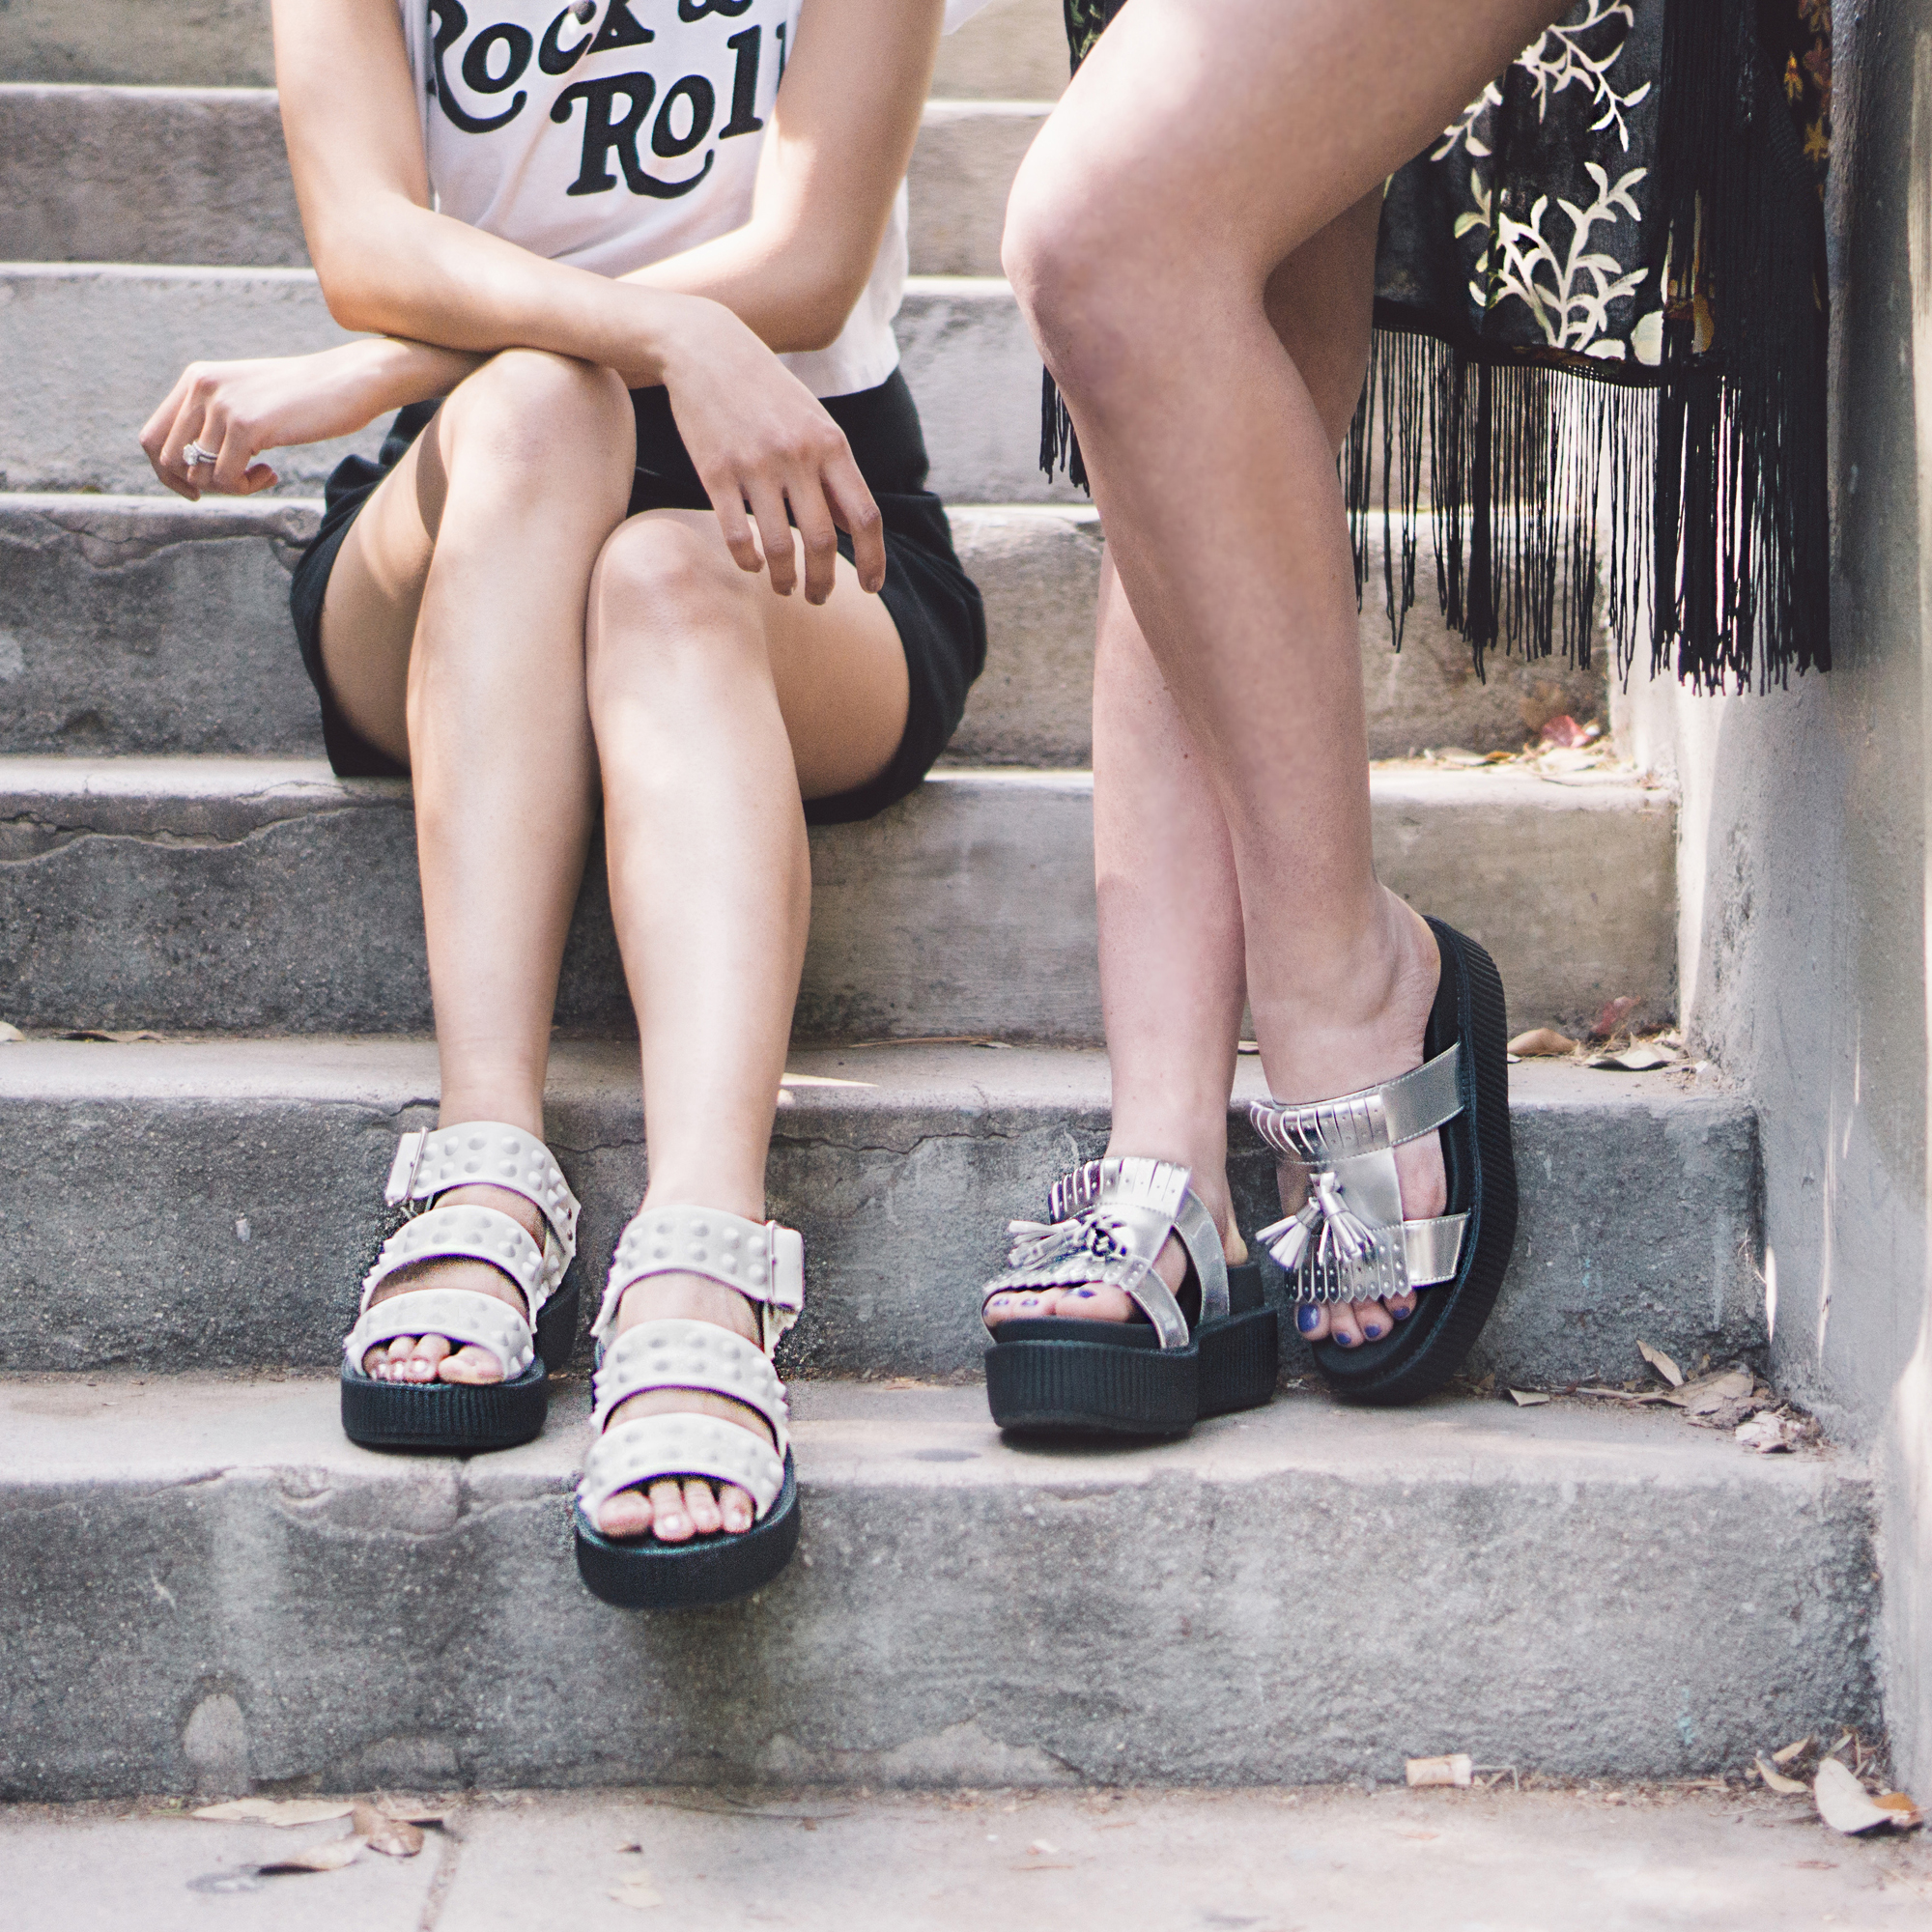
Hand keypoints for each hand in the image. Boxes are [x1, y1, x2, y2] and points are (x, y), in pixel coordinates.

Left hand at [138, 344, 411, 500]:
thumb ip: (216, 421)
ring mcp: (222, 405)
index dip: (167, 473)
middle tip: (234, 484)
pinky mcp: (246, 425)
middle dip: (197, 484)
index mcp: (196, 379)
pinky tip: (272, 473)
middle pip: (167, 459)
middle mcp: (201, 387)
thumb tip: (191, 469)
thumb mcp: (249, 400)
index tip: (195, 490)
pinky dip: (248, 487)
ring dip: (231, 487)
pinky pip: (227, 478)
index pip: (153, 437)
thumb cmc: (306, 398)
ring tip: (262, 474)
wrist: (349, 381)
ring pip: (200, 473)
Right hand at [651, 299, 884, 604]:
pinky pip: (738, 535)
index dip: (874, 561)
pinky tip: (752, 565)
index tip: (872, 589)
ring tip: (785, 588)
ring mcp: (755, 465)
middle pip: (824, 542)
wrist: (706, 348)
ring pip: (780, 547)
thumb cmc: (767, 391)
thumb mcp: (813, 422)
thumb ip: (835, 473)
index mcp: (830, 445)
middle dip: (824, 581)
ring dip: (785, 580)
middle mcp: (797, 457)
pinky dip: (748, 560)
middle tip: (818, 597)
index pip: (865, 517)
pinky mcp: (715, 472)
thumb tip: (855, 529)